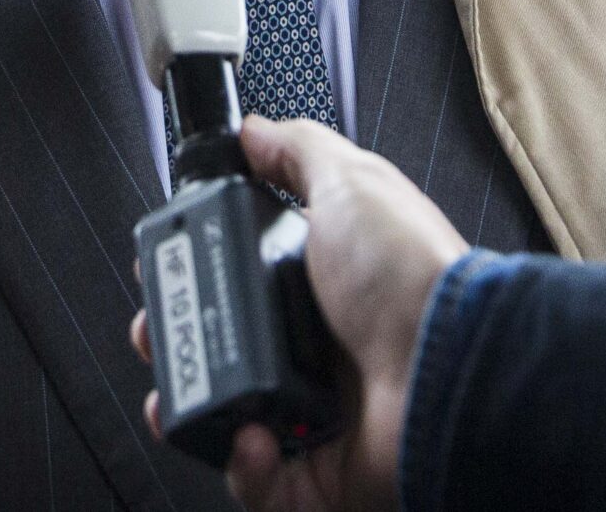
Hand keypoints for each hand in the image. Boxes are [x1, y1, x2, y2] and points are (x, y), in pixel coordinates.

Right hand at [130, 116, 467, 511]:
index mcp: (322, 288)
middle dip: (175, 347)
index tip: (163, 271)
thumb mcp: (350, 181)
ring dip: (195, 412)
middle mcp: (318, 353)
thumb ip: (298, 152)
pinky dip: (244, 469)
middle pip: (223, 355)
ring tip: (185, 397)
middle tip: (154, 334)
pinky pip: (263, 486)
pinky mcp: (322, 476)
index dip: (194, 280)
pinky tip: (252, 437)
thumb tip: (254, 129)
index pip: (239, 286)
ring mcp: (318, 418)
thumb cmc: (411, 272)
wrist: (450, 363)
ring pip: (230, 424)